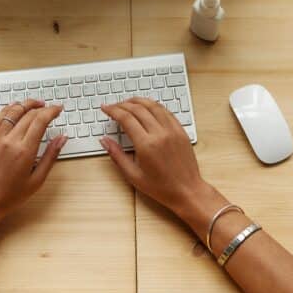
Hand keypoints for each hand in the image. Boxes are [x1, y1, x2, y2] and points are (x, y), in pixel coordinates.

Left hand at [0, 99, 67, 222]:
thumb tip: (62, 138)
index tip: (58, 109)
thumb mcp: (37, 180)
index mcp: (24, 151)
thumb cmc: (11, 195)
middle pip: (28, 114)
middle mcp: (10, 141)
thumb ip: (51, 156)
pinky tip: (16, 107)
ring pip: (13, 111)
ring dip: (26, 104)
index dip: (51, 111)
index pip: (40, 121)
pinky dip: (9, 108)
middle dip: (42, 107)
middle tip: (50, 108)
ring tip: (36, 104)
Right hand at [100, 98, 219, 220]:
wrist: (188, 191)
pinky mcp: (181, 131)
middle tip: (113, 106)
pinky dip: (154, 105)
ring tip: (128, 102)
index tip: (105, 108)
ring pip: (153, 105)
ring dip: (138, 101)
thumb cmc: (162, 188)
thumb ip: (117, 155)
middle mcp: (160, 134)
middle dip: (122, 104)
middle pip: (138, 109)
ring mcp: (172, 131)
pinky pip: (166, 111)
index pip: (126, 118)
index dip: (113, 110)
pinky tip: (147, 107)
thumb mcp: (133, 176)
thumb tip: (105, 141)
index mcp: (146, 145)